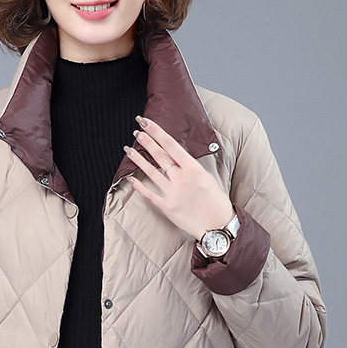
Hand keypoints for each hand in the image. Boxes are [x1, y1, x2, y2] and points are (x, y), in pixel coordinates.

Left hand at [125, 115, 234, 239]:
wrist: (218, 225)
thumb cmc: (216, 201)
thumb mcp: (207, 177)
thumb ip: (190, 167)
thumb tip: (177, 156)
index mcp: (193, 168)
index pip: (171, 145)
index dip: (156, 132)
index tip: (146, 122)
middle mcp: (181, 178)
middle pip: (159, 155)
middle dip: (146, 141)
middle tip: (136, 131)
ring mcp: (172, 193)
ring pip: (151, 172)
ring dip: (138, 159)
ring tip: (128, 149)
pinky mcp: (166, 207)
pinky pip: (149, 194)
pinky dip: (138, 186)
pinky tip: (130, 177)